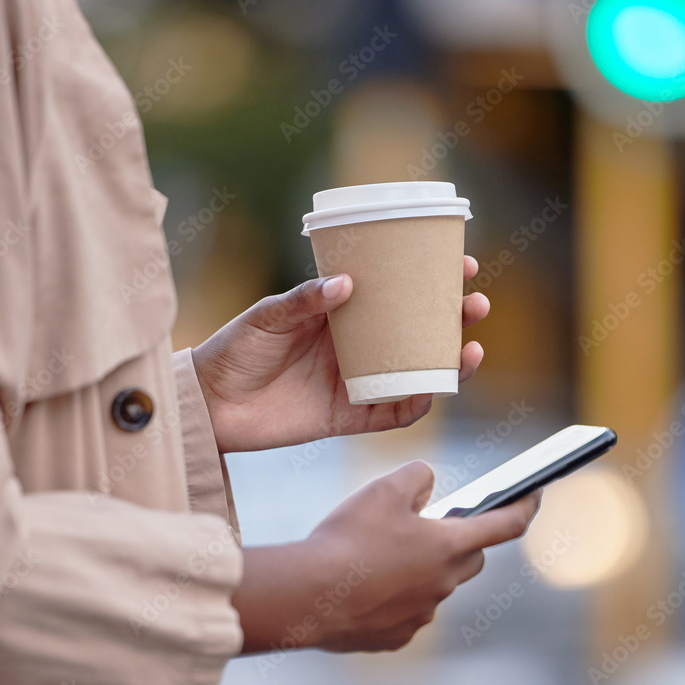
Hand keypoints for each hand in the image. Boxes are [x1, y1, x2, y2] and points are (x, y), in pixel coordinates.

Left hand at [190, 257, 488, 453]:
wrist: (209, 404)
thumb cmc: (234, 350)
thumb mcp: (268, 316)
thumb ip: (304, 300)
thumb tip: (346, 284)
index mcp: (343, 315)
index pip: (397, 295)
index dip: (432, 281)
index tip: (461, 265)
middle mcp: (357, 348)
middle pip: (419, 333)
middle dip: (454, 319)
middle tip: (475, 304)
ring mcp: (357, 384)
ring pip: (417, 373)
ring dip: (450, 362)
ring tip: (473, 347)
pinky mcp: (349, 419)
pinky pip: (394, 415)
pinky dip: (420, 404)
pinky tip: (439, 389)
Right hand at [232, 462, 541, 653]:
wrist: (307, 597)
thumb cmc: (347, 540)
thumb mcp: (383, 489)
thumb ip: (417, 476)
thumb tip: (427, 484)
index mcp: (449, 546)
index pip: (506, 524)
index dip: (525, 505)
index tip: (535, 494)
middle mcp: (444, 584)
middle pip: (469, 558)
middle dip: (458, 540)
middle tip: (426, 525)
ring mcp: (421, 614)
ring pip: (433, 585)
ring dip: (418, 569)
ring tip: (377, 554)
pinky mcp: (396, 636)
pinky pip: (405, 611)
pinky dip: (393, 597)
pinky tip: (363, 586)